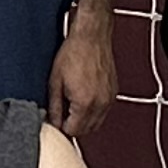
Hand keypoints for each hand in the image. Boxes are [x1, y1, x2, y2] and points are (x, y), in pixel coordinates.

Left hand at [47, 12, 118, 140]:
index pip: (73, 131)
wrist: (91, 36)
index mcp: (85, 103)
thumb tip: (53, 121)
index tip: (56, 119)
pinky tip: (84, 97)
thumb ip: (54, 107)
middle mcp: (101, 103)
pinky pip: (104, 111)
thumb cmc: (74, 53)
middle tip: (63, 113)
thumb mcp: (55, 82)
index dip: (62, 127)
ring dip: (85, 120)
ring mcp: (109, 98)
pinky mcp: (114, 92)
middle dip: (74, 125)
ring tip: (73, 104)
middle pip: (87, 130)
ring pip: (97, 123)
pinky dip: (95, 110)